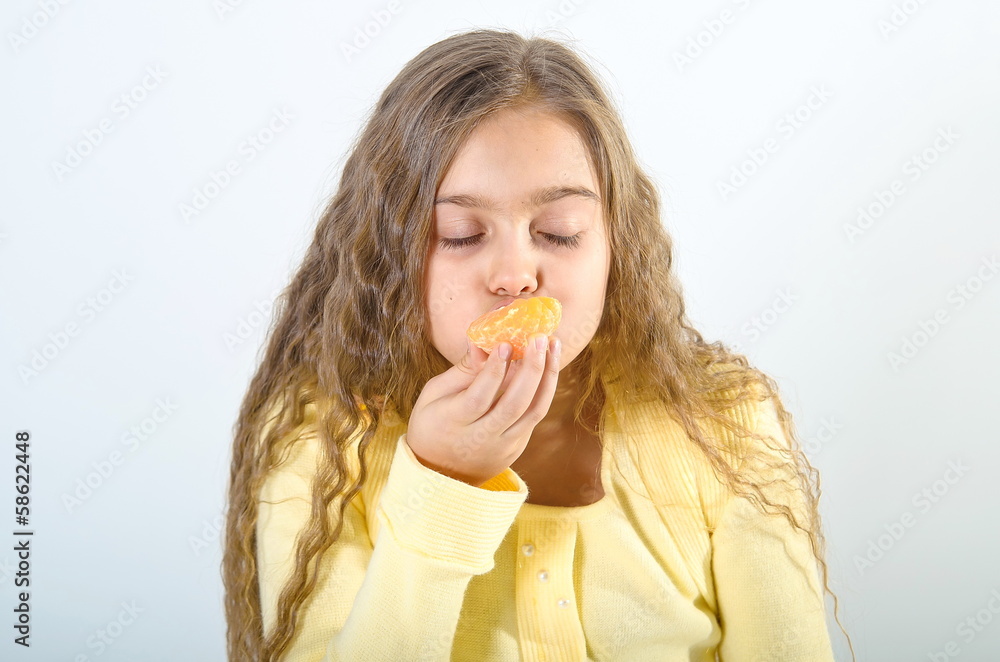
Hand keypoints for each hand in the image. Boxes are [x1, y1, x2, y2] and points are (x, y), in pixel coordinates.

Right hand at [406, 334, 561, 486]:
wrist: (441, 475)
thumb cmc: (432, 425)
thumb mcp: (433, 395)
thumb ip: (461, 371)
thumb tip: (482, 342)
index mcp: (454, 424)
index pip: (479, 397)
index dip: (494, 371)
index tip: (505, 344)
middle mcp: (481, 439)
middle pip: (513, 404)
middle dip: (531, 369)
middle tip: (539, 337)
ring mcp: (503, 447)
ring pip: (534, 411)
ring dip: (548, 376)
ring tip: (553, 346)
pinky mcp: (517, 448)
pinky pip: (535, 416)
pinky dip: (544, 389)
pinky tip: (548, 366)